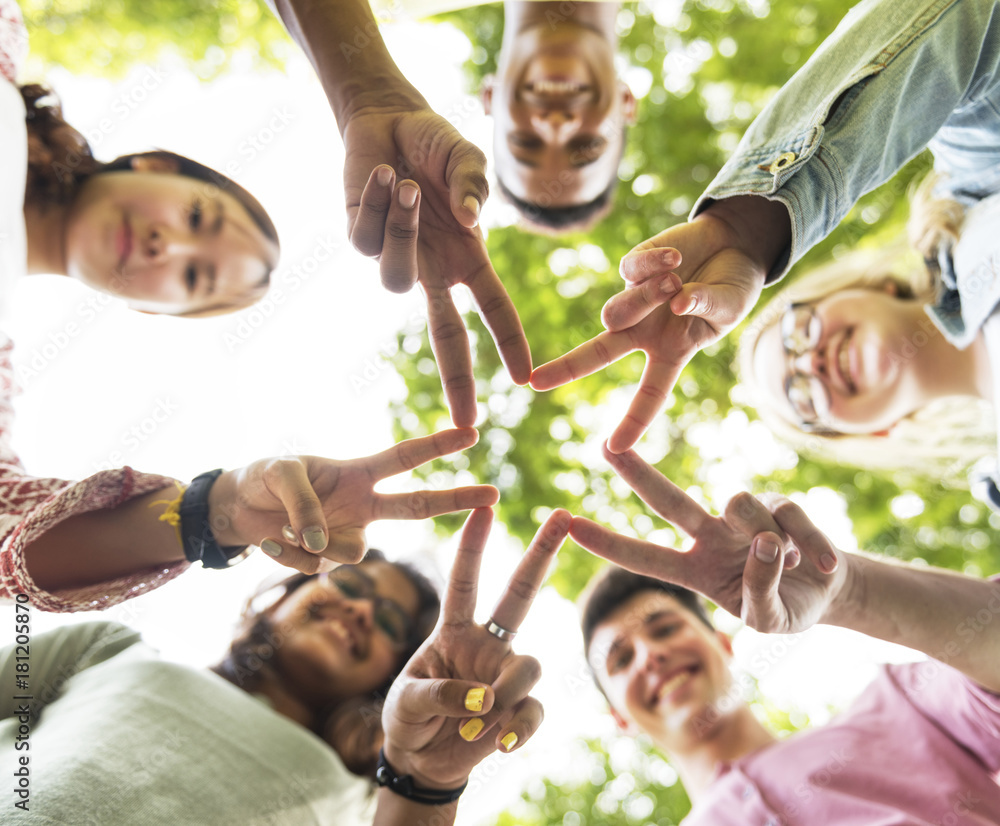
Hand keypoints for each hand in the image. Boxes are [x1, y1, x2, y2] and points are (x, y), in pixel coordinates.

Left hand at [208, 428, 498, 572]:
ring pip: (351, 552)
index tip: (470, 434)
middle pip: (417, 505)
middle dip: (455, 498)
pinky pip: (316, 566)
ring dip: (312, 541)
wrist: (236, 509)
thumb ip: (306, 505)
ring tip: (282, 526)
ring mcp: (347, 534)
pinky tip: (273, 541)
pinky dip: (288, 554)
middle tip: (493, 493)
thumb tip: (323, 546)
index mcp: (357, 473)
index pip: (404, 458)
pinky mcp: (326, 560)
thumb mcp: (279, 473)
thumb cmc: (263, 478)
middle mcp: (362, 505)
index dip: (436, 446)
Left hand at [343, 92, 530, 426]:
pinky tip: (380, 173)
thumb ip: (474, 188)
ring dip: (400, 231)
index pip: (494, 309)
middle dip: (456, 379)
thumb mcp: (467, 159)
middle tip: (464, 422)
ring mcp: (396, 258)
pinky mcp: (359, 239)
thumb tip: (467, 220)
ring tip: (404, 184)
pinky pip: (364, 239)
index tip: (524, 379)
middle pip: (447, 335)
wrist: (387, 119)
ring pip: (393, 278)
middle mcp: (433, 268)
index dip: (510, 343)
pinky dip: (374, 201)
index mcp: (468, 258)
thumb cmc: (435, 143)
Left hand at [380, 507, 570, 789]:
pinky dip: (519, 728)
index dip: (473, 545)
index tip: (483, 507)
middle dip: (540, 553)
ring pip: (529, 665)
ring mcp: (505, 675)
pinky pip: (534, 710)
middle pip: (519, 594)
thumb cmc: (407, 719)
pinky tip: (501, 745)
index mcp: (452, 630)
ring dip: (505, 693)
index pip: (464, 582)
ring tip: (476, 722)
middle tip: (561, 516)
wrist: (420, 762)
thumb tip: (485, 698)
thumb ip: (438, 694)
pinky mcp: (518, 710)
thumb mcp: (406, 701)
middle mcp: (486, 644)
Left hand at [530, 197, 788, 451]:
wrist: (732, 245)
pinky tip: (676, 258)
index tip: (613, 448)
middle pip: (598, 353)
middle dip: (566, 367)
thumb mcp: (729, 307)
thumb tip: (677, 302)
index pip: (651, 394)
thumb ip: (707, 307)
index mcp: (669, 352)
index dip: (633, 421)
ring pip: (616, 311)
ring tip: (676, 281)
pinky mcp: (633, 267)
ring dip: (644, 298)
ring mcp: (635, 299)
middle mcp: (644, 331)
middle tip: (535, 382)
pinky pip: (629, 271)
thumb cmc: (732, 288)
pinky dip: (654, 264)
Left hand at [569, 445, 843, 633]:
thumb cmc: (784, 606)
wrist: (828, 592)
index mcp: (693, 570)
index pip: (644, 557)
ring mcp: (743, 517)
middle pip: (668, 500)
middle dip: (636, 474)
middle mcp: (710, 535)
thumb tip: (765, 541)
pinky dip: (811, 546)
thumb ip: (760, 590)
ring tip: (793, 567)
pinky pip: (790, 519)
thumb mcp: (767, 620)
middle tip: (605, 449)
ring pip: (740, 506)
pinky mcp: (781, 505)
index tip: (570, 526)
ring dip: (771, 543)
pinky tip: (824, 565)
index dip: (608, 542)